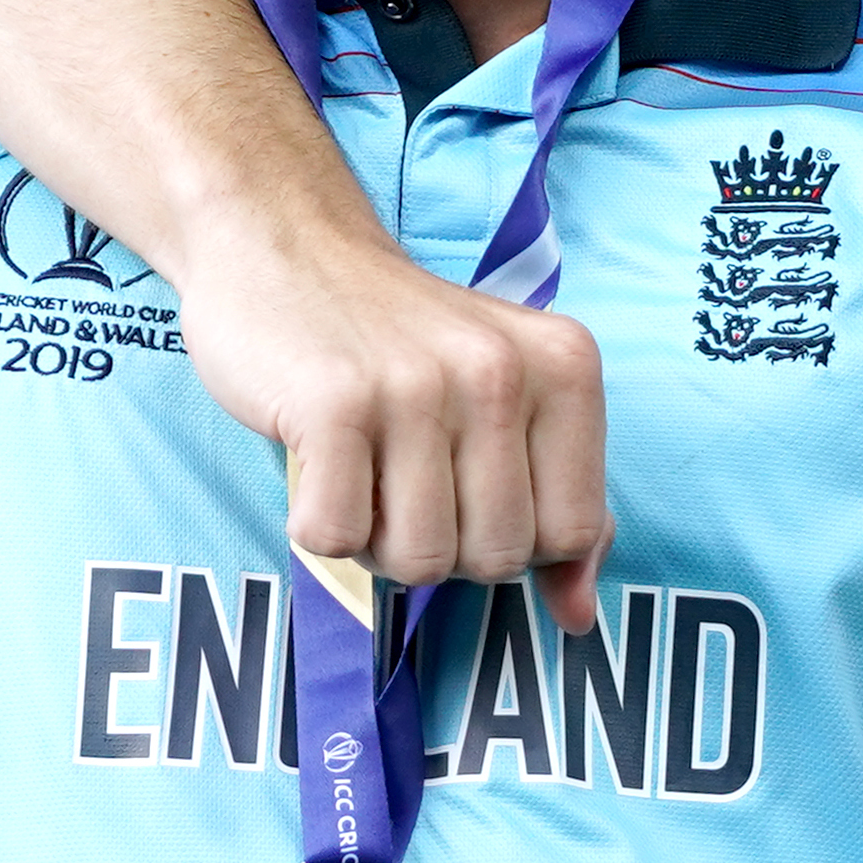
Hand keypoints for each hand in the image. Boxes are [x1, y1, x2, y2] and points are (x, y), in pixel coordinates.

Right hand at [178, 199, 616, 636]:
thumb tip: (578, 617)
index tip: (468, 486)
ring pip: (419, 562)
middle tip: (403, 475)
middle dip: (442, 544)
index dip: (514, 537)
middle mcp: (501, 370)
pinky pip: (336, 539)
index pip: (574, 531)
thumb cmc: (399, 344)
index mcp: (564, 367)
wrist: (285, 245)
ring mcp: (418, 384)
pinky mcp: (333, 402)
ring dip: (377, 540)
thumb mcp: (507, 399)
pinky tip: (319, 463)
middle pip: (495, 558)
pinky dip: (317, 525)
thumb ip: (559, 503)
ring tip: (362, 468)